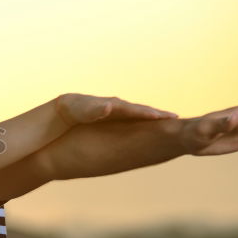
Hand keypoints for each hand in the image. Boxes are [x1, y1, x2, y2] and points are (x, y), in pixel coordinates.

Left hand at [56, 94, 178, 125]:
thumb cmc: (66, 111)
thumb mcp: (76, 110)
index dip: (149, 114)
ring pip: (137, 116)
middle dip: (158, 115)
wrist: (59, 110)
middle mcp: (115, 106)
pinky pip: (131, 122)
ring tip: (171, 124)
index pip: (133, 110)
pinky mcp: (111, 119)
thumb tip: (110, 106)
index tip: (167, 118)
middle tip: (178, 121)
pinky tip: (151, 131)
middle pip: (139, 111)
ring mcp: (114, 112)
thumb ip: (92, 109)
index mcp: (109, 106)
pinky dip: (142, 124)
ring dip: (153, 120)